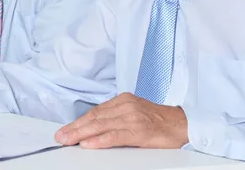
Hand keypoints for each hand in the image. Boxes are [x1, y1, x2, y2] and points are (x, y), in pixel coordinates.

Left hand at [55, 93, 188, 148]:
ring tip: (68, 140)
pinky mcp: (139, 131)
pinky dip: (99, 140)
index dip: (78, 122)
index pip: (95, 112)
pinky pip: (114, 135)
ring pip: (100, 125)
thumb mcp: (134, 112)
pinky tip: (87, 144)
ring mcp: (131, 117)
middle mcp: (125, 106)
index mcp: (123, 100)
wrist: (183, 124)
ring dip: (81, 134)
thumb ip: (116, 117)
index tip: (65, 129)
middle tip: (60, 136)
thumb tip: (94, 127)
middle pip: (94, 118)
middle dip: (75, 128)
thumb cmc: (159, 121)